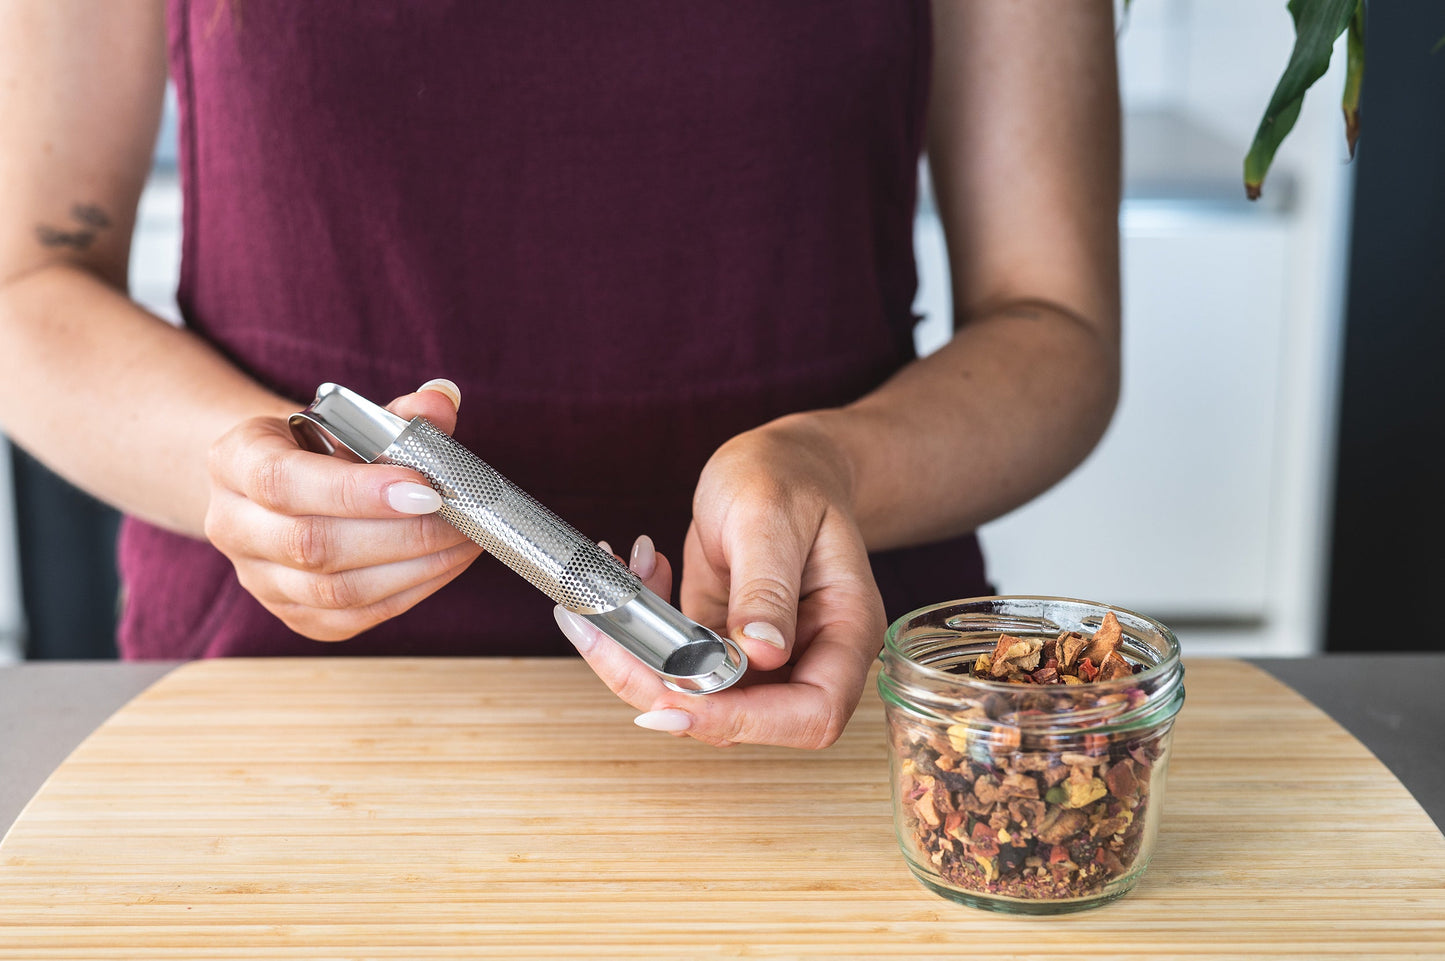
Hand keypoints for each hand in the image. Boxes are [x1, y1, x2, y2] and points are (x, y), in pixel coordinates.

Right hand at [203, 380, 482, 639]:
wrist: (275, 488)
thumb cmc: (316, 448)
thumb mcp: (345, 418)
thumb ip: (394, 414)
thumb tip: (441, 403)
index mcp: (234, 461)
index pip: (283, 482)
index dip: (355, 490)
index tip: (423, 488)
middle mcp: (232, 526)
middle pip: (312, 545)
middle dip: (402, 534)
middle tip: (462, 518)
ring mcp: (258, 579)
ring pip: (335, 591)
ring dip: (414, 568)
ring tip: (465, 541)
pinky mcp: (292, 616)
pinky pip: (352, 617)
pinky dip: (408, 593)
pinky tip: (444, 564)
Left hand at [554, 417, 885, 748]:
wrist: (783, 462)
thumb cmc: (791, 478)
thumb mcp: (772, 517)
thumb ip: (767, 586)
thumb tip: (762, 653)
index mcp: (846, 630)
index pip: (812, 711)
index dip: (746, 720)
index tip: (680, 697)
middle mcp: (809, 655)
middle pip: (746, 717)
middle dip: (667, 692)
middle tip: (608, 643)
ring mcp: (762, 656)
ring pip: (697, 696)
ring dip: (638, 661)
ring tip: (603, 601)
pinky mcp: (721, 644)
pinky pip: (676, 661)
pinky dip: (639, 630)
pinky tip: (636, 570)